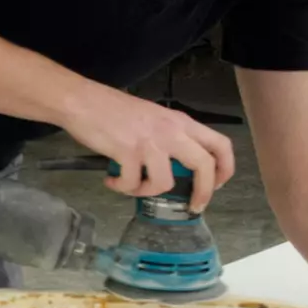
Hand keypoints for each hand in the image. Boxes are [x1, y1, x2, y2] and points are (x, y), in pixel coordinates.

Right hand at [56, 84, 234, 211]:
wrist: (83, 101)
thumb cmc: (114, 109)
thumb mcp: (153, 118)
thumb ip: (169, 136)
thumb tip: (174, 166)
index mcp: (181, 122)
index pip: (219, 144)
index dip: (224, 169)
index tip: (217, 184)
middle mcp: (171, 131)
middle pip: (203, 165)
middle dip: (202, 192)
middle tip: (192, 206)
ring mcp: (150, 142)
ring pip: (164, 182)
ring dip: (146, 192)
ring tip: (131, 187)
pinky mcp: (128, 152)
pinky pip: (132, 183)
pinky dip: (121, 188)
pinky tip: (111, 181)